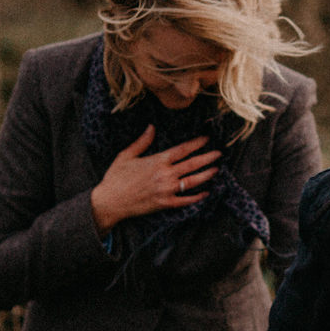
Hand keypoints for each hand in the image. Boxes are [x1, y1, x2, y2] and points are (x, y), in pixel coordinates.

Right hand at [90, 126, 221, 234]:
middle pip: (192, 164)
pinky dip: (197, 197)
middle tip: (220, 153)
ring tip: (217, 170)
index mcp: (157, 161)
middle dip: (208, 157)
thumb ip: (142, 141)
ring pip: (192, 181)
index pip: (182, 149)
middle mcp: (165, 174)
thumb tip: (152, 127)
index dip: (197, 143)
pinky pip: (186, 200)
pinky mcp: (165, 204)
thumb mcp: (126, 155)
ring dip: (206, 175)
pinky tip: (206, 193)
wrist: (110, 202)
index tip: (207, 139)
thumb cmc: (116, 177)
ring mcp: (166, 190)